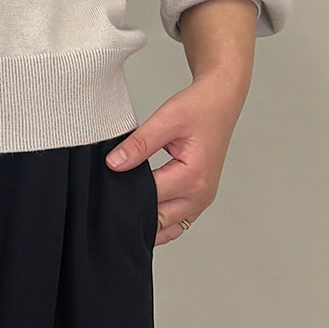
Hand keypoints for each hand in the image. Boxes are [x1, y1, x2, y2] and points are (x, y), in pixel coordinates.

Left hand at [106, 71, 247, 246]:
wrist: (220, 101)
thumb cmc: (199, 108)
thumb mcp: (165, 120)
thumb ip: (138, 144)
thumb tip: (114, 163)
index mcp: (193, 177)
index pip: (150, 198)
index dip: (125, 193)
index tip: (108, 185)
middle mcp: (201, 195)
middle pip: (158, 220)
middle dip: (134, 212)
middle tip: (110, 200)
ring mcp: (202, 199)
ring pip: (168, 227)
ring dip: (147, 220)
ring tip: (124, 206)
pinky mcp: (200, 197)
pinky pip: (177, 220)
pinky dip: (160, 219)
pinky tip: (142, 209)